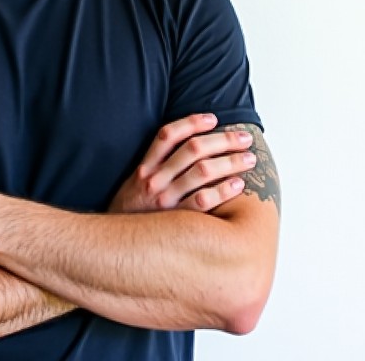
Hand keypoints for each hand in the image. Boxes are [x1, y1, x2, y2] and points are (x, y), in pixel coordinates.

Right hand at [109, 113, 254, 213]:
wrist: (116, 246)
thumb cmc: (131, 213)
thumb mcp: (134, 184)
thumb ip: (155, 167)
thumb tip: (187, 149)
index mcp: (144, 168)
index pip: (168, 135)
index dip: (192, 122)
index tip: (213, 119)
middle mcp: (154, 180)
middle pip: (192, 149)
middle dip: (222, 140)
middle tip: (244, 139)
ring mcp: (165, 200)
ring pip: (202, 171)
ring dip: (230, 162)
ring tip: (249, 159)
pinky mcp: (175, 220)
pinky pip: (203, 201)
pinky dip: (223, 190)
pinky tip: (238, 184)